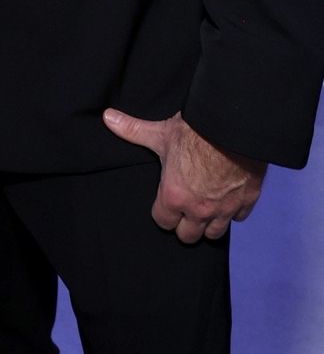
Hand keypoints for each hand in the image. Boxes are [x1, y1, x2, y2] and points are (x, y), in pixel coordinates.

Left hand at [102, 107, 265, 243]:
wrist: (233, 127)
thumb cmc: (195, 131)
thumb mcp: (161, 132)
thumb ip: (133, 130)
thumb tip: (108, 117)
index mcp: (174, 197)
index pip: (163, 222)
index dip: (162, 213)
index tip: (164, 204)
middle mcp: (199, 210)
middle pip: (188, 236)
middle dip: (185, 225)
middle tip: (184, 210)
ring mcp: (224, 209)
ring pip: (214, 233)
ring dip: (208, 224)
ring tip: (204, 210)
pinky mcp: (246, 202)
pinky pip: (238, 218)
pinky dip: (233, 212)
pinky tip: (228, 199)